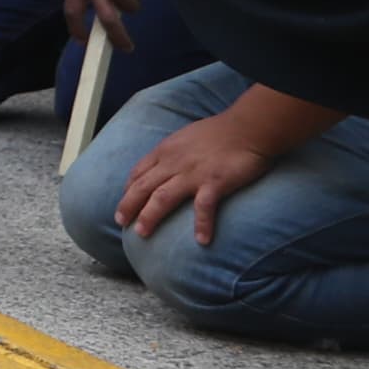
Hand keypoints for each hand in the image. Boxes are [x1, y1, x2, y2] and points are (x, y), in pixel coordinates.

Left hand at [117, 109, 279, 245]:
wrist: (247, 127)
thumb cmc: (219, 132)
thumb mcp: (185, 137)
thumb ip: (173, 152)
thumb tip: (165, 165)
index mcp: (166, 151)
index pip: (139, 172)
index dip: (128, 189)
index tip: (123, 203)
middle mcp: (174, 162)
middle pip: (143, 186)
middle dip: (128, 205)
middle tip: (120, 223)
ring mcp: (193, 173)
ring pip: (162, 197)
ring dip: (150, 216)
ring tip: (142, 233)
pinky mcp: (215, 182)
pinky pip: (204, 207)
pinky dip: (202, 225)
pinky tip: (202, 241)